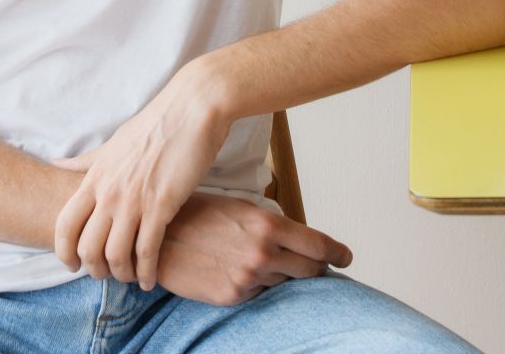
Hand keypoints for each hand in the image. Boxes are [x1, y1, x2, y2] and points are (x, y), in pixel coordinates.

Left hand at [50, 64, 231, 289]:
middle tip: (107, 274)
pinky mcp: (162, 204)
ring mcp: (134, 199)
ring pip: (116, 255)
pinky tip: (151, 279)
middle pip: (87, 247)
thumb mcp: (114, 142)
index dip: (64, 252)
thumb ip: (86, 161)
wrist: (193, 108)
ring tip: (131, 277)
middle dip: (95, 269)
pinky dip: (147, 272)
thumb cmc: (156, 124)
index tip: (73, 265)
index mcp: (96, 175)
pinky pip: (147, 251)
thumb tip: (56, 164)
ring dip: (122, 275)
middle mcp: (109, 190)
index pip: (65, 224)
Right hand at [156, 192, 353, 305]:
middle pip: (310, 270)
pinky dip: (258, 284)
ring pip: (285, 282)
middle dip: (317, 267)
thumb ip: (269, 224)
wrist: (158, 237)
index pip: (318, 245)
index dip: (337, 253)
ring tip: (264, 261)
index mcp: (267, 224)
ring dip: (283, 275)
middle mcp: (263, 253)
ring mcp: (249, 278)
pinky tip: (242, 271)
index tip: (346, 256)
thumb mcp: (238, 207)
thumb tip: (293, 236)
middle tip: (317, 264)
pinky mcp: (233, 297)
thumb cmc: (196, 214)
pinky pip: (260, 293)